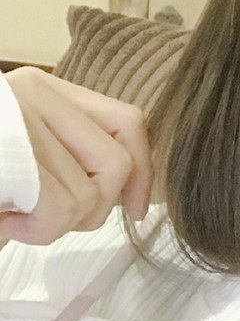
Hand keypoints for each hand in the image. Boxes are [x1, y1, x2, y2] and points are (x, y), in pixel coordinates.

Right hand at [0, 67, 151, 245]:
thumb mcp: (28, 161)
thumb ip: (71, 159)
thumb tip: (133, 193)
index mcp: (45, 90)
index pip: (128, 122)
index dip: (144, 171)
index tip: (136, 210)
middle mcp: (34, 90)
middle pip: (117, 164)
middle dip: (94, 210)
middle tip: (48, 218)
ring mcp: (17, 114)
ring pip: (90, 193)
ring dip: (57, 225)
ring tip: (15, 215)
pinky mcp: (8, 148)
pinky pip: (61, 207)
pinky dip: (38, 230)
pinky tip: (4, 221)